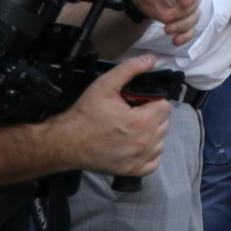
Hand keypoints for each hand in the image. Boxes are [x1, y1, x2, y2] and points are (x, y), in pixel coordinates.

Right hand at [55, 54, 173, 176]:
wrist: (65, 142)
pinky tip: (135, 145)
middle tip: (134, 113)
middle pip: (164, 124)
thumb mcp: (104, 85)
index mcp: (141, 121)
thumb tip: (152, 59)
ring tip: (133, 128)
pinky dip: (148, 154)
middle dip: (153, 116)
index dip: (154, 101)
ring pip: (160, 142)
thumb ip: (130, 69)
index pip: (166, 106)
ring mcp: (138, 159)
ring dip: (152, 134)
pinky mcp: (131, 171)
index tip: (141, 102)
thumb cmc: (85, 114)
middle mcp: (144, 142)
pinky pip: (153, 162)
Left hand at [131, 0, 202, 47]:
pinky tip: (176, 41)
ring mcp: (188, 5)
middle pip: (195, 3)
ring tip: (167, 30)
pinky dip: (185, 36)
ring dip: (182, 26)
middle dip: (183, 13)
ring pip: (193, 18)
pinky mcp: (183, 18)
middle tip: (167, 18)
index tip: (183, 3)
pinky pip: (189, 29)